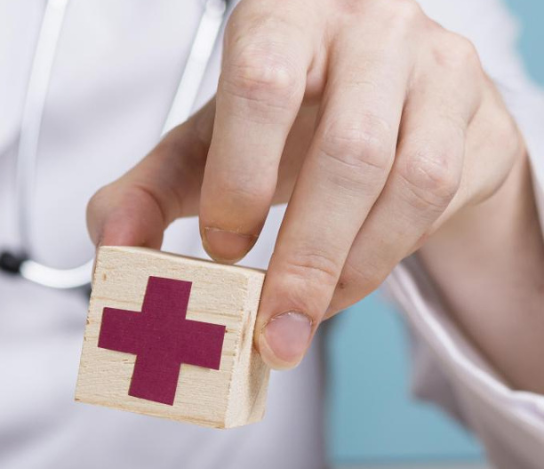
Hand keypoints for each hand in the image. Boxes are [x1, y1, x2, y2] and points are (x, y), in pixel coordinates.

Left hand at [86, 0, 524, 369]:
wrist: (383, 110)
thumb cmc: (281, 122)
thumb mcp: (202, 148)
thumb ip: (143, 194)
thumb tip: (111, 245)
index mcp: (279, 18)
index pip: (262, 85)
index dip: (239, 176)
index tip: (221, 247)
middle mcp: (363, 28)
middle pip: (345, 151)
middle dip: (303, 256)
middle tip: (268, 326)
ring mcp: (428, 67)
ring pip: (403, 183)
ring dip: (347, 270)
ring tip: (300, 318)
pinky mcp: (468, 114)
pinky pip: (433, 201)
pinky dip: (382, 259)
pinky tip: (341, 285)